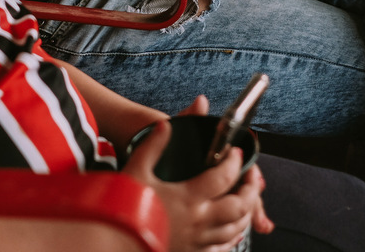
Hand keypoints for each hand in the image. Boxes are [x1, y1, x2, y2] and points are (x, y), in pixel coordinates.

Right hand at [123, 119, 266, 251]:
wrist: (113, 241)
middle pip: (238, 206)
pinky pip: (221, 248)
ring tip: (246, 200)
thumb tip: (165, 125)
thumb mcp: (136, 170)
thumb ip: (153, 146)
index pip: (223, 177)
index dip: (234, 163)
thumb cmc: (124, 208)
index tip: (235, 153)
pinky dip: (232, 237)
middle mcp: (197, 220)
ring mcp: (197, 241)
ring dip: (245, 214)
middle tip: (251, 176)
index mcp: (187, 197)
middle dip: (250, 190)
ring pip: (234, 229)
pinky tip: (232, 230)